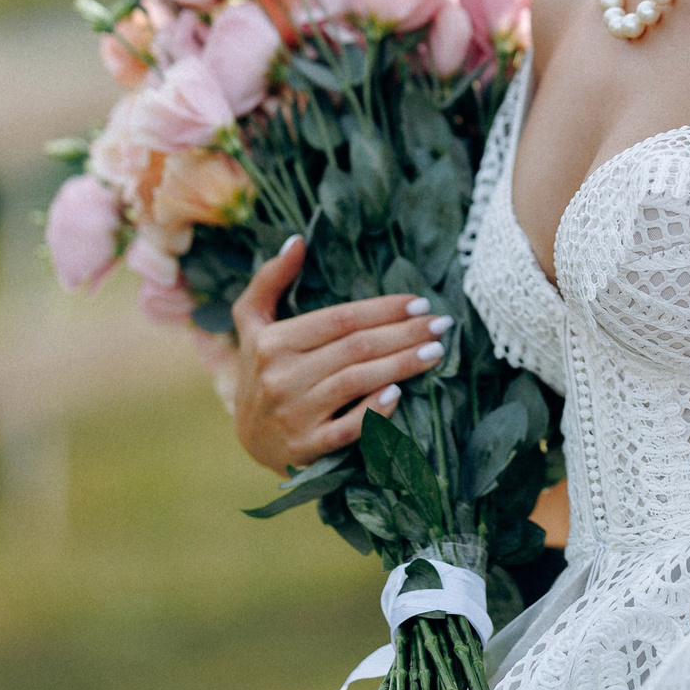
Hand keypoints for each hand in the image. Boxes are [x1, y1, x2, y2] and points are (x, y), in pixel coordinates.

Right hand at [229, 235, 450, 474]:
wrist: (248, 440)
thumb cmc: (261, 371)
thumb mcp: (253, 323)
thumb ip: (270, 279)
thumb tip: (297, 240)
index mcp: (272, 342)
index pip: (339, 320)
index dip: (383, 309)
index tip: (419, 303)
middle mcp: (280, 377)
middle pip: (354, 348)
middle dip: (403, 334)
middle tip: (441, 325)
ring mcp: (293, 415)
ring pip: (356, 382)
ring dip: (400, 365)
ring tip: (435, 352)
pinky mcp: (305, 449)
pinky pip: (346, 429)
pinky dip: (373, 412)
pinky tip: (399, 394)